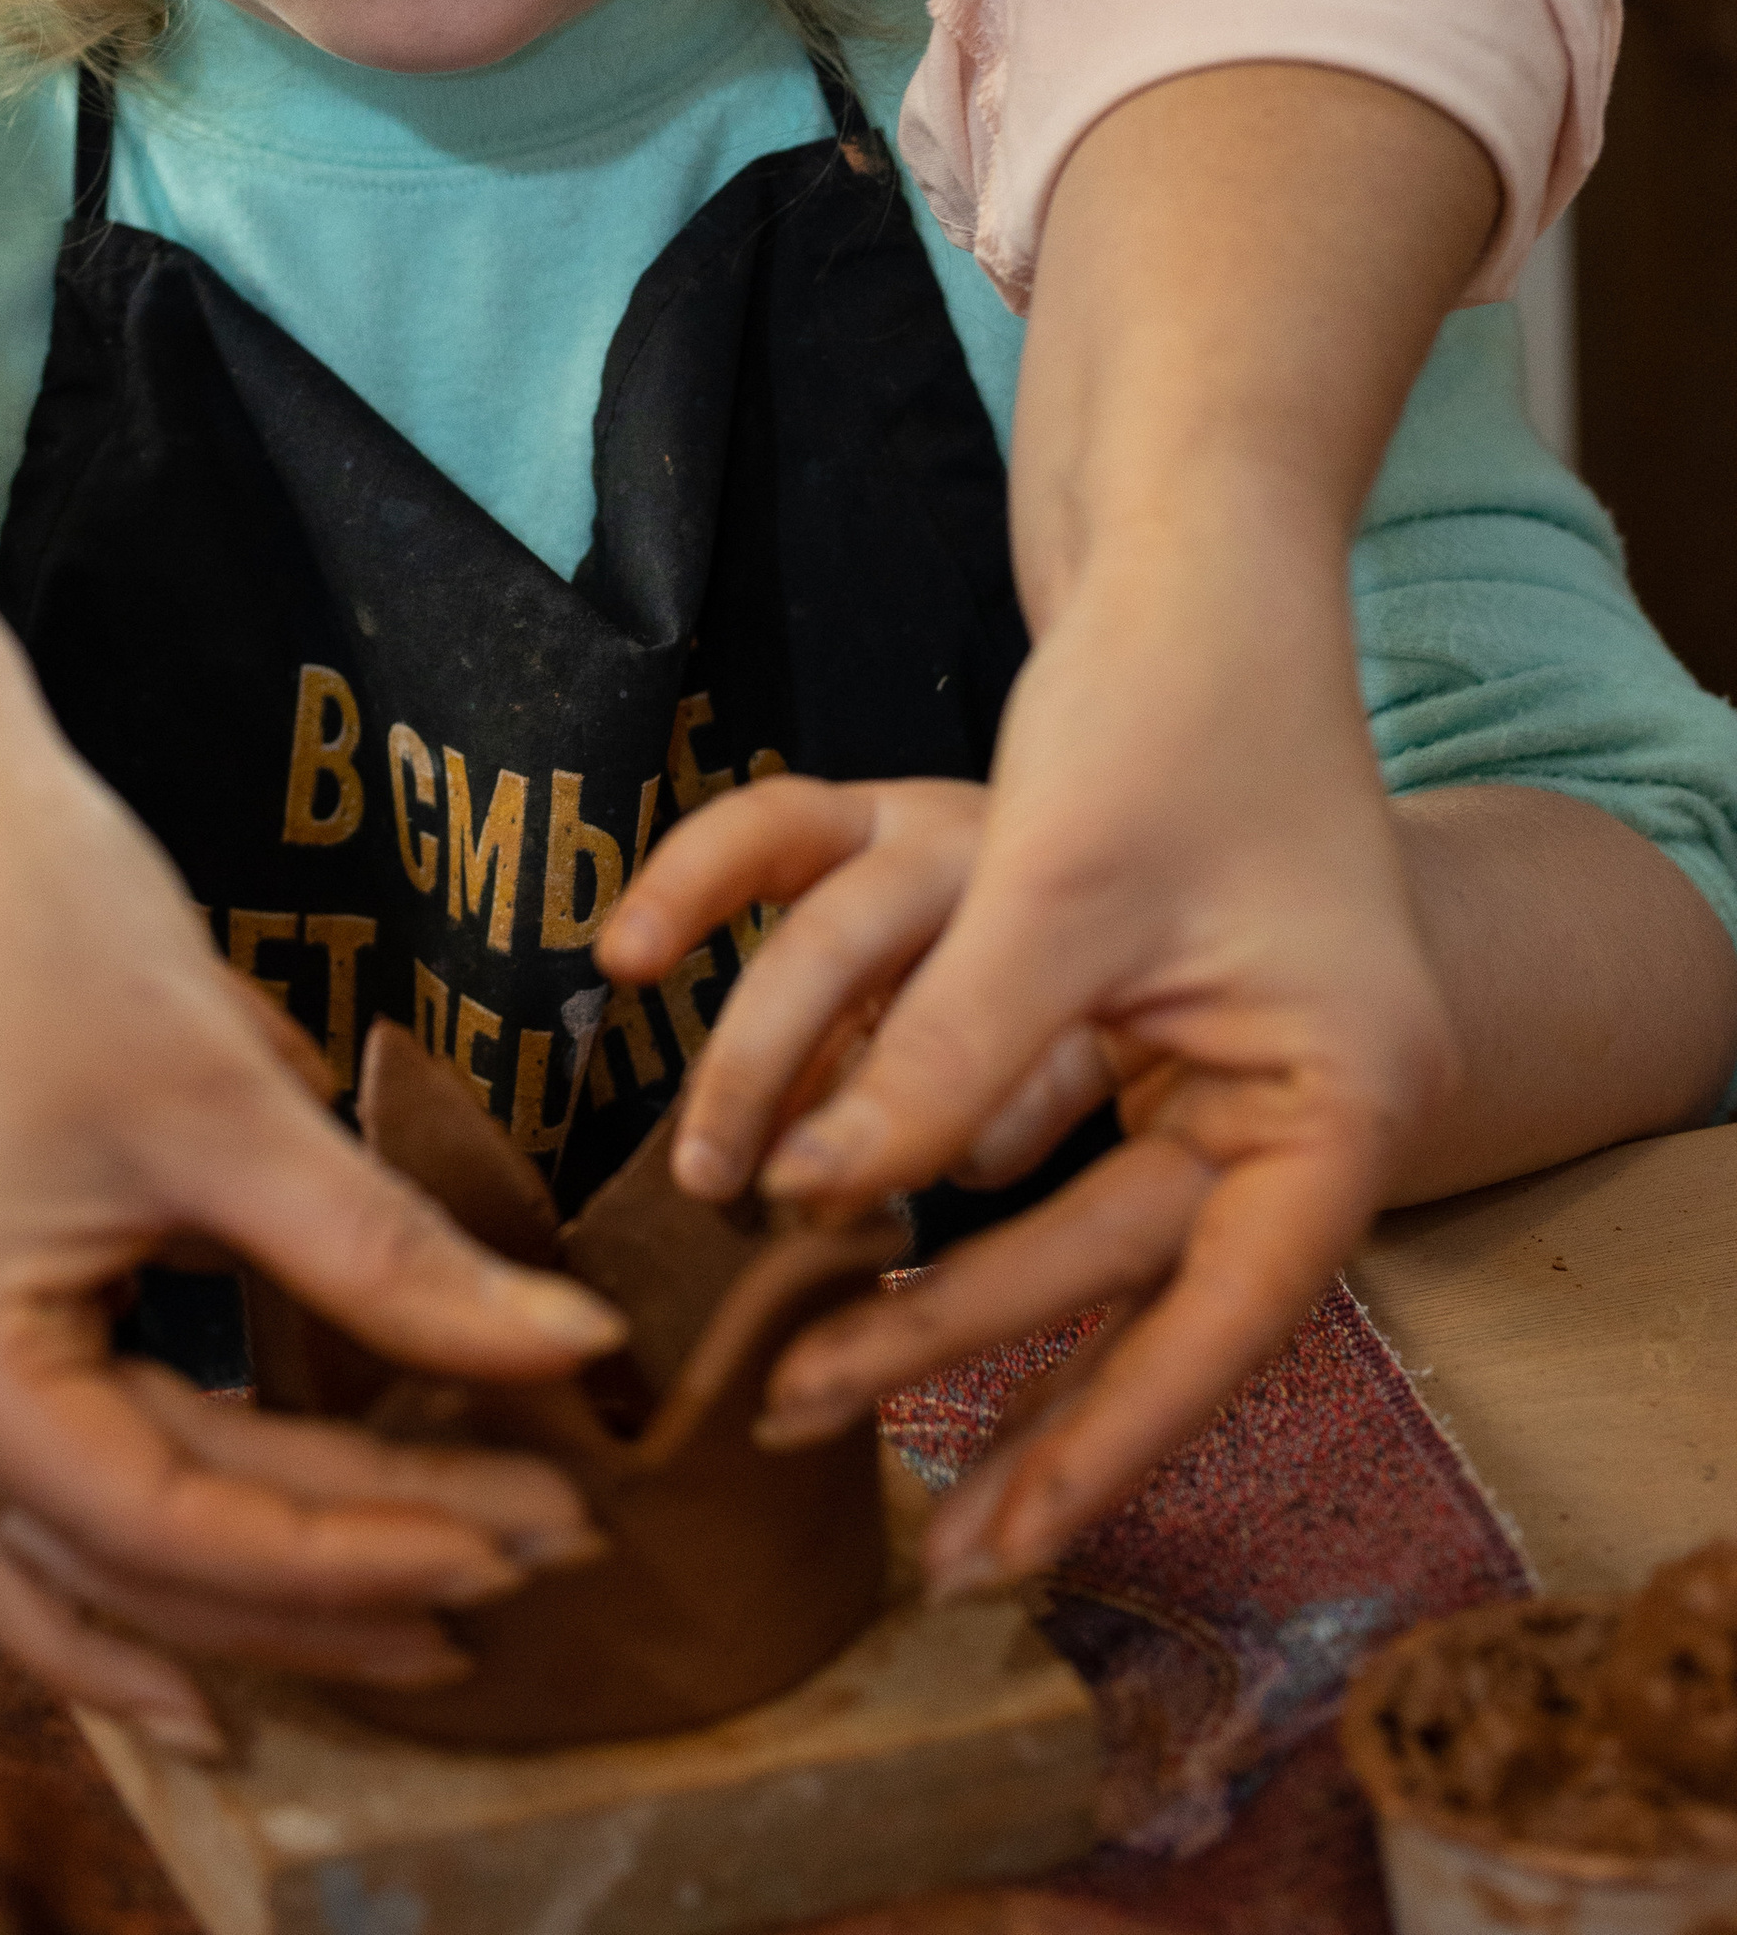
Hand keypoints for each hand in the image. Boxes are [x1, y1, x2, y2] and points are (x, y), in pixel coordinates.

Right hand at [0, 105, 617, 1752]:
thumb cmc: (41, 915)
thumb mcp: (229, 1106)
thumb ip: (389, 1259)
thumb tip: (571, 1359)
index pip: (184, 1521)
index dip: (371, 1541)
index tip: (537, 1524)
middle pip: (132, 1552)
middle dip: (335, 1577)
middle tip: (526, 1570)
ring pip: (67, 1551)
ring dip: (235, 1599)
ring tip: (404, 1638)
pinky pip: (26, 1486)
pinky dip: (135, 1544)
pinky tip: (226, 1602)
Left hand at [604, 542, 1453, 1594]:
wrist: (1193, 558)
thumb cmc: (1172, 707)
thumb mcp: (1059, 889)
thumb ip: (950, 1051)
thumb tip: (817, 1199)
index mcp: (1327, 1097)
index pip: (1214, 1320)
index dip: (1097, 1441)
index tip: (985, 1551)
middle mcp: (1270, 1085)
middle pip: (1099, 1255)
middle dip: (944, 1339)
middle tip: (797, 1419)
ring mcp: (1184, 1035)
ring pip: (1021, 1173)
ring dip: (902, 1236)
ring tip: (781, 1313)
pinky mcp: (1103, 981)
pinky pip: (985, 1069)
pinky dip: (886, 1091)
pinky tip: (795, 1136)